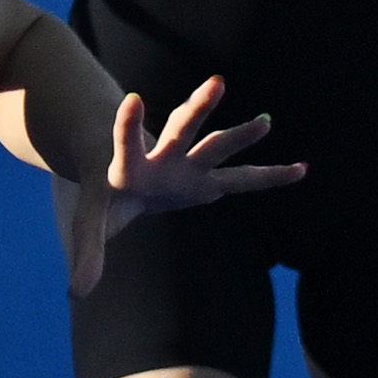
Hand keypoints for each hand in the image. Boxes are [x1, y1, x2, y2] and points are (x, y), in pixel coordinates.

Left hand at [56, 75, 298, 295]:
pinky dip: (269, 177)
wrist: (120, 164)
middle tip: (215, 83)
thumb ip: (86, 251)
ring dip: (239, 135)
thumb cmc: (103, 193)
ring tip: (265, 123)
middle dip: (196, 109)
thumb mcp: (91, 220)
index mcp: (127, 164)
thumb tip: (75, 294)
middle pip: (180, 130)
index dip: (128, 125)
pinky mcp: (206, 180)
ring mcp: (187, 166)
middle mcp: (162, 158)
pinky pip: (242, 179)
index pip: (124, 143)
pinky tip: (301, 170)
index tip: (132, 98)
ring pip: (214, 145)